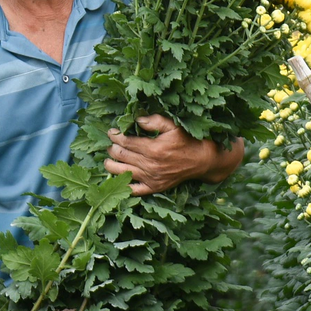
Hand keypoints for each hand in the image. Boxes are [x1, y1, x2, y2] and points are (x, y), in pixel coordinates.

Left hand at [104, 115, 243, 195]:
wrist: (202, 160)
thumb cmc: (187, 141)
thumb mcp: (173, 126)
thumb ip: (154, 121)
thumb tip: (136, 120)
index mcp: (153, 149)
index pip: (126, 142)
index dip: (115, 136)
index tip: (111, 132)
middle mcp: (149, 165)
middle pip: (121, 156)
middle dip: (112, 149)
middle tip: (110, 145)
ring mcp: (151, 178)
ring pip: (123, 173)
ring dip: (111, 166)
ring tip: (108, 160)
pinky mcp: (154, 187)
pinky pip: (134, 190)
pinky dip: (124, 186)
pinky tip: (118, 180)